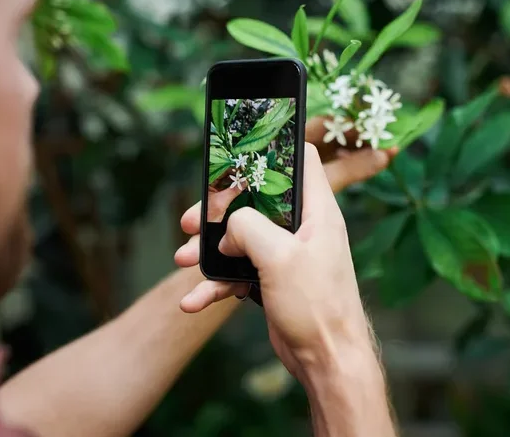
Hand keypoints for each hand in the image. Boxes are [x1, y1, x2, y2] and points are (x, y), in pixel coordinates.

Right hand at [175, 116, 397, 310]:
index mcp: (316, 211)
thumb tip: (228, 231)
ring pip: (239, 237)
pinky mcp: (271, 278)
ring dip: (209, 248)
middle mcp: (301, 228)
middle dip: (219, 210)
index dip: (272, 149)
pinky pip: (237, 271)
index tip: (238, 152)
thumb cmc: (317, 306)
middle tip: (190, 221)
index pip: (301, 160)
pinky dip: (215, 282)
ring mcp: (284, 254)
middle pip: (254, 200)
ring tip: (184, 260)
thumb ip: (249, 228)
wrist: (325, 360)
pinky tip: (194, 300)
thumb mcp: (280, 257)